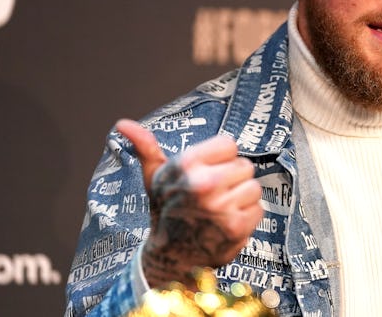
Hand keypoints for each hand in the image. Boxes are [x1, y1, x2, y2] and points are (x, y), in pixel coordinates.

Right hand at [116, 119, 263, 287]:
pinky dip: (247, 217)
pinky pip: (258, 209)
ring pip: (254, 187)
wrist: (169, 256)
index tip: (209, 172)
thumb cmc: (166, 211)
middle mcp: (204, 183)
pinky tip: (227, 223)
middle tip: (214, 194)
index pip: (229, 144)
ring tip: (220, 209)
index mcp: (187, 165)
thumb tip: (123, 124)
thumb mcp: (155, 178)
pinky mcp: (237, 226)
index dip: (221, 159)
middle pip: (245, 165)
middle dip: (233, 179)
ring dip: (241, 199)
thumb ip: (146, 147)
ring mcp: (221, 206)